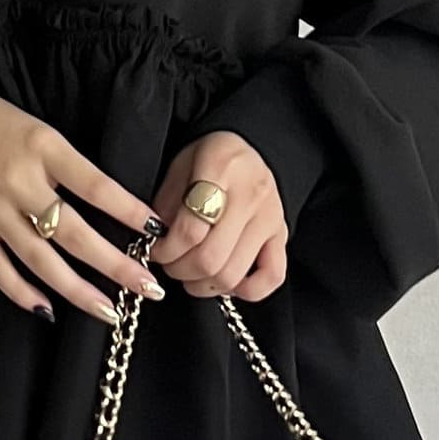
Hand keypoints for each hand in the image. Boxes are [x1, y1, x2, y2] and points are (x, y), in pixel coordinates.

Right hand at [0, 68, 167, 324]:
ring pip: (40, 260)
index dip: (128, 211)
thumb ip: (69, 166)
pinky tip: (48, 310)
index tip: (157, 231)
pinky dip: (23, 293)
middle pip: (73, 233)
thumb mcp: (40, 129)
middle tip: (148, 288)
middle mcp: (18, 182)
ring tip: (109, 312)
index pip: (96, 186)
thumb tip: (111, 207)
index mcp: (43, 148)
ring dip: (77, 290)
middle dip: (114, 265)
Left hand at [147, 131, 288, 301]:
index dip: (165, 250)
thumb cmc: (208, 159)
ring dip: (203, 285)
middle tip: (169, 264)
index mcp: (222, 168)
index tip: (155, 249)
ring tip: (190, 274)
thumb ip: (165, 206)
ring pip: (233, 274)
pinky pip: (272, 277)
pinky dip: (246, 290)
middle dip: (179, 270)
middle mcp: (252, 194)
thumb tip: (157, 245)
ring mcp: (271, 217)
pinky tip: (225, 282)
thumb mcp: (178, 168)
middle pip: (210, 258)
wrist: (245, 149)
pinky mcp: (282, 235)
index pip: (190, 230)